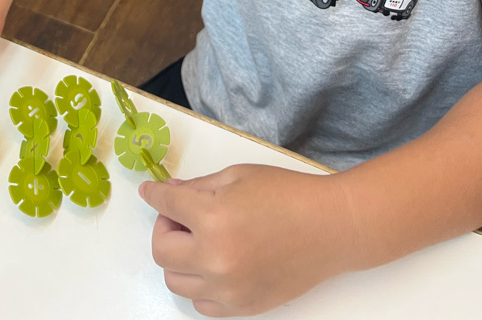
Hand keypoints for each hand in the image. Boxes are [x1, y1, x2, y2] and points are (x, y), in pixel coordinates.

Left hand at [138, 164, 348, 316]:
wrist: (330, 228)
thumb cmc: (288, 194)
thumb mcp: (238, 176)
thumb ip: (198, 187)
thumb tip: (170, 192)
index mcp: (211, 218)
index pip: (165, 206)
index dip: (154, 195)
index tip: (151, 192)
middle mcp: (214, 258)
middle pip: (161, 250)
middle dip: (165, 228)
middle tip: (182, 216)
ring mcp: (227, 289)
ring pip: (176, 281)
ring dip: (180, 258)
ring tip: (201, 240)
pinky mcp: (242, 307)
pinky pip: (201, 304)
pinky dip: (199, 285)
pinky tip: (215, 264)